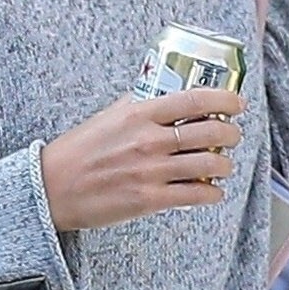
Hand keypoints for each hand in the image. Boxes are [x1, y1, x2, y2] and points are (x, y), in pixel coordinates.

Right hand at [40, 87, 244, 231]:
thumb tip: (165, 90)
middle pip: (211, 132)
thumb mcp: (108, 116)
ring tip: (222, 164)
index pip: (195, 99)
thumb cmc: (79, 151)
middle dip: (230, 134)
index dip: (225, 100)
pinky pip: (196, 196)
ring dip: (224, 164)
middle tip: (231, 135)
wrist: (52, 187)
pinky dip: (212, 193)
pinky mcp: (150, 200)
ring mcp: (152, 171)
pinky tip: (210, 190)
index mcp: (140, 114)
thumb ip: (139, 103)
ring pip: (210, 165)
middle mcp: (150, 140)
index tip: (236, 103)